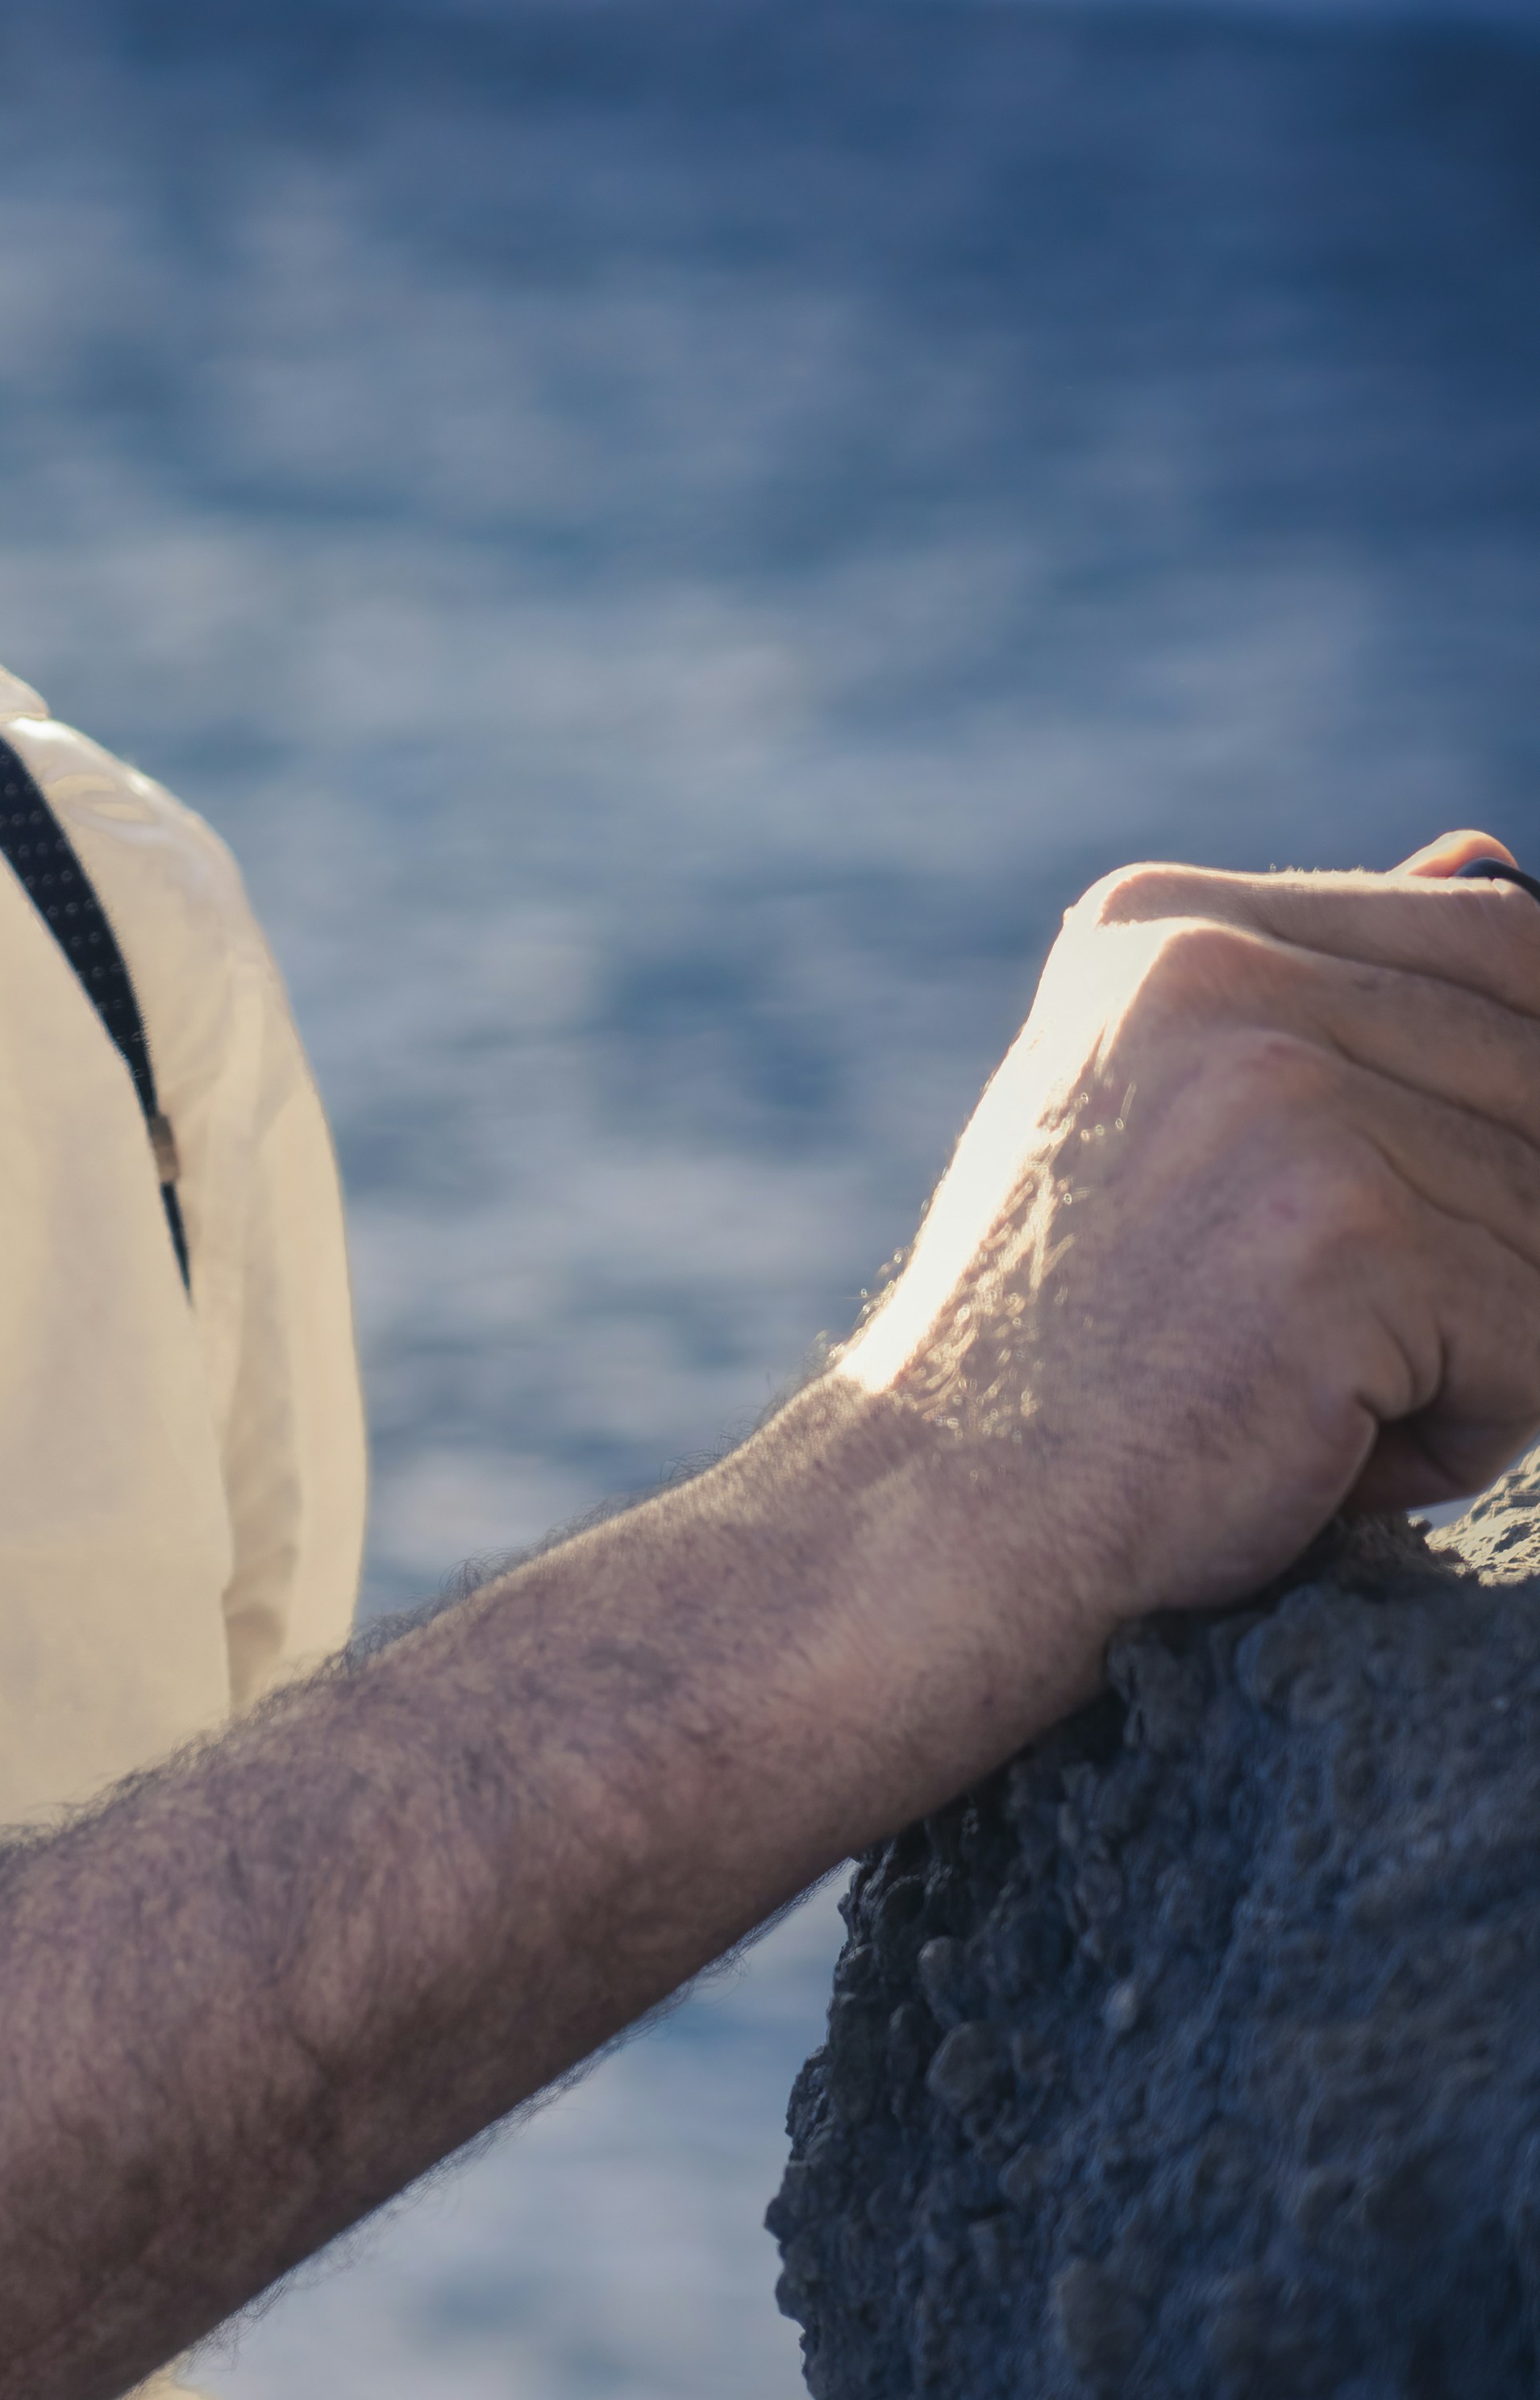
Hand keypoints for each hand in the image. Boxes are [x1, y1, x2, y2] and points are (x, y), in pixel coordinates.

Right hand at [834, 830, 1539, 1648]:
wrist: (919, 1540)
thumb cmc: (1059, 1370)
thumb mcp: (1172, 1134)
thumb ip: (1331, 1006)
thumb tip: (1497, 859)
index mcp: (1164, 925)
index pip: (1499, 948)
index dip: (1522, 1102)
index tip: (1403, 1247)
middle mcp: (1213, 968)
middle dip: (1497, 1239)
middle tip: (1349, 1348)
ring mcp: (1279, 1089)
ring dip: (1485, 1348)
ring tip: (1313, 1410)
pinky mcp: (1342, 1228)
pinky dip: (1468, 1431)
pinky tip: (1320, 1457)